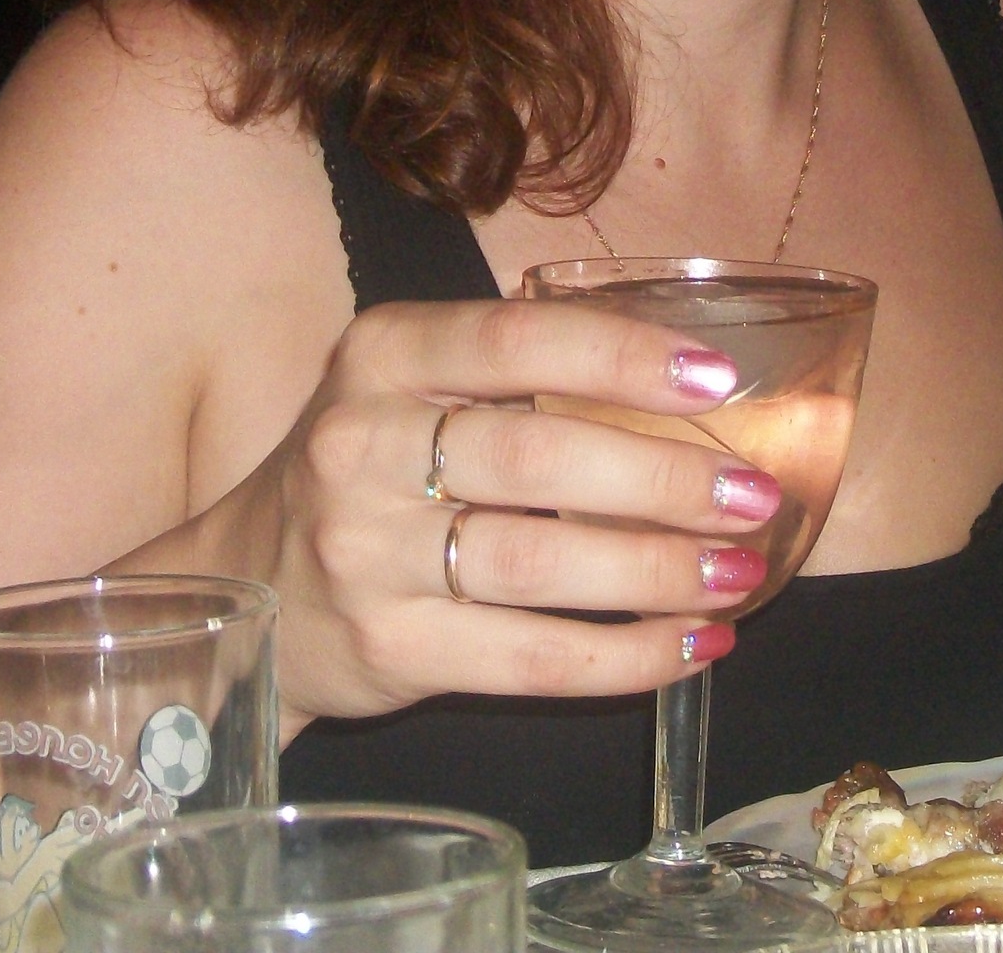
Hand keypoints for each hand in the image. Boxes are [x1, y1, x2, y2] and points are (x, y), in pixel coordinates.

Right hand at [232, 297, 781, 730]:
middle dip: (665, 481)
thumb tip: (692, 381)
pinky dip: (626, 656)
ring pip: (542, 565)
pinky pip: (532, 658)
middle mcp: (362, 445)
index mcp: (384, 355)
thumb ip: (517, 370)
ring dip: (660, 572)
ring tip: (736, 573)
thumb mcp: (412, 385)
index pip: (517, 343)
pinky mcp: (387, 647)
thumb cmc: (372, 466)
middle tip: (752, 498)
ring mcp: (366, 552)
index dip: (625, 358)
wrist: (249, 579)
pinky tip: (689, 645)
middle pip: (539, 459)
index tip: (719, 380)